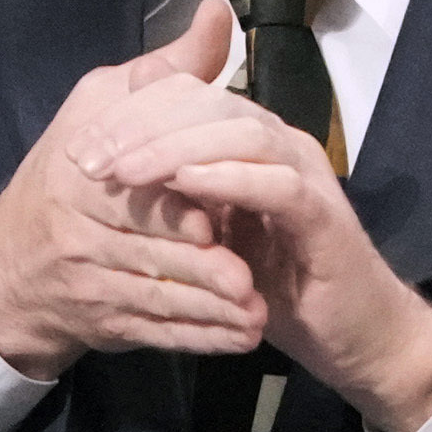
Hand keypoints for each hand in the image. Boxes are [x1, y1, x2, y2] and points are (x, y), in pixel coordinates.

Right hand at [0, 6, 274, 378]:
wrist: (10, 263)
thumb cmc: (69, 172)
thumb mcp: (105, 101)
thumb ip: (170, 69)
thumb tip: (219, 16)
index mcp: (81, 172)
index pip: (138, 193)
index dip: (180, 210)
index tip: (219, 218)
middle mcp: (78, 231)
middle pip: (151, 252)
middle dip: (204, 270)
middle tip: (251, 280)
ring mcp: (90, 283)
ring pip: (157, 300)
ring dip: (209, 312)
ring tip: (257, 315)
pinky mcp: (104, 323)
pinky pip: (155, 333)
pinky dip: (198, 339)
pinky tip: (236, 338)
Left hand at [82, 64, 431, 431]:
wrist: (351, 334)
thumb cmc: (276, 282)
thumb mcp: (210, 232)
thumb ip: (174, 192)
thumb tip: (113, 167)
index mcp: (247, 142)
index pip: (188, 96)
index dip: (131, 112)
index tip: (79, 147)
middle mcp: (278, 145)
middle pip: (209, 103)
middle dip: (143, 125)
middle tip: (90, 158)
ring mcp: (306, 175)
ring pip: (242, 132)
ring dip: (177, 147)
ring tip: (125, 170)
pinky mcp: (325, 218)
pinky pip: (279, 184)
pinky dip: (231, 178)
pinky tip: (185, 186)